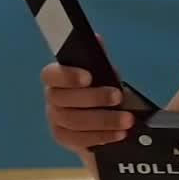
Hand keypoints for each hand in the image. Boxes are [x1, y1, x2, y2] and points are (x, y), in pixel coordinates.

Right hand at [41, 48, 131, 179]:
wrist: (107, 122)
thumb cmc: (102, 92)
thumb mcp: (104, 75)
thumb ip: (100, 59)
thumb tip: (97, 39)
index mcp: (58, 79)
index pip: (51, 75)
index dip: (67, 75)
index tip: (89, 76)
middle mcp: (53, 99)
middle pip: (63, 100)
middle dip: (93, 97)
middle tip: (118, 96)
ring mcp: (57, 121)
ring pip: (73, 122)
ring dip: (103, 120)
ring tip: (127, 120)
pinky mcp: (66, 140)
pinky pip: (79, 140)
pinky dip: (101, 136)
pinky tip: (119, 134)